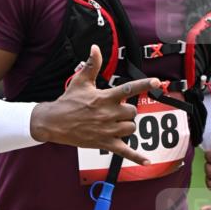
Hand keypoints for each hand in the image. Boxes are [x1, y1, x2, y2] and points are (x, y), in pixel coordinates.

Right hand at [30, 45, 160, 164]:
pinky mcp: (105, 144)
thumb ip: (92, 64)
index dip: (144, 84)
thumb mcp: (80, 81)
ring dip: (127, 125)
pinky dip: (136, 157)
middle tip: (117, 110)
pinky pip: (125, 152)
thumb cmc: (68, 101)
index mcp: (105, 98)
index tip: (156, 82)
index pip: (128, 89)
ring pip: (130, 128)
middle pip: (132, 112)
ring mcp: (108, 131)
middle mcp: (109, 114)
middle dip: (128, 111)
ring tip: (115, 123)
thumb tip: (95, 47)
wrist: (54, 123)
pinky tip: (147, 162)